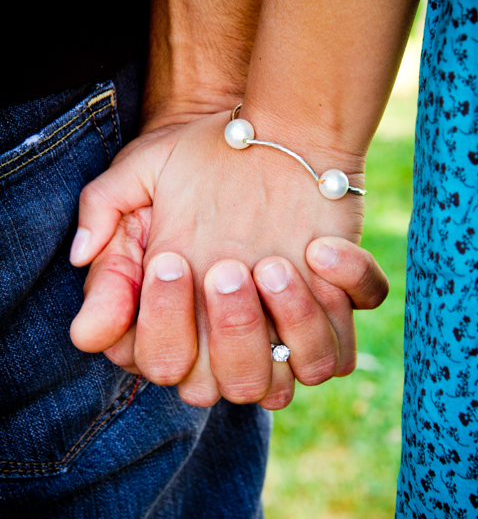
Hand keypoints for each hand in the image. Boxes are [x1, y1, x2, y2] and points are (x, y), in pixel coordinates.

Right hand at [70, 112, 386, 407]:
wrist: (268, 134)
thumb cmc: (201, 160)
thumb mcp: (140, 177)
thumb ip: (103, 222)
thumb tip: (84, 307)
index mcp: (186, 321)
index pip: (166, 363)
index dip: (163, 324)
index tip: (169, 261)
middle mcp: (239, 339)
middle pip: (239, 384)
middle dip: (234, 331)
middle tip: (226, 268)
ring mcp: (293, 329)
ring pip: (305, 371)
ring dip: (295, 324)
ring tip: (275, 264)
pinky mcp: (340, 308)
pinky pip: (352, 337)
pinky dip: (348, 293)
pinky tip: (323, 247)